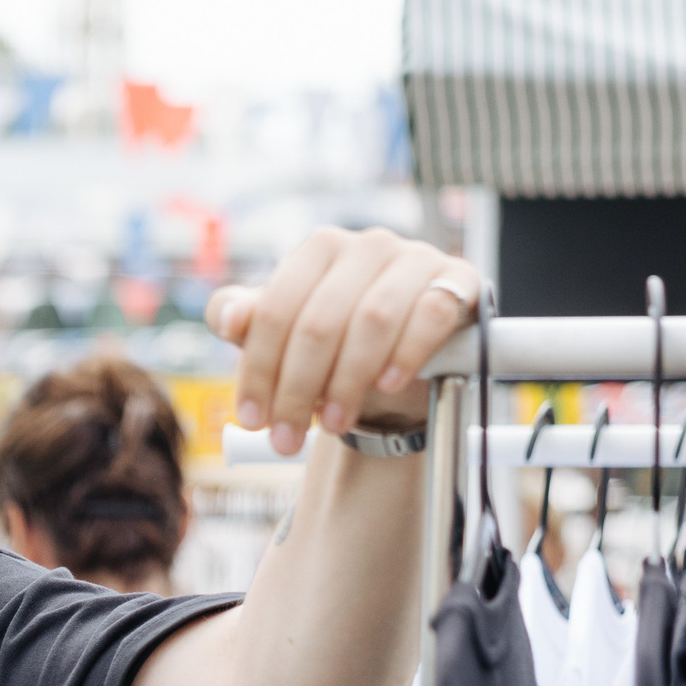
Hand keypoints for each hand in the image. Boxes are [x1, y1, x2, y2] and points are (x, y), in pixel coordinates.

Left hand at [206, 228, 478, 457]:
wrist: (407, 363)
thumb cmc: (341, 347)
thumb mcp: (290, 337)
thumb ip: (252, 323)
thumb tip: (229, 318)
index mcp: (319, 250)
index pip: (276, 309)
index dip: (259, 369)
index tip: (252, 419)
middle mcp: (367, 246)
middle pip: (320, 321)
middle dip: (298, 388)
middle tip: (286, 439)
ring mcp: (415, 259)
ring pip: (373, 318)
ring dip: (348, 380)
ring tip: (333, 424)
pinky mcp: (457, 282)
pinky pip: (431, 314)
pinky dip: (407, 352)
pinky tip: (387, 385)